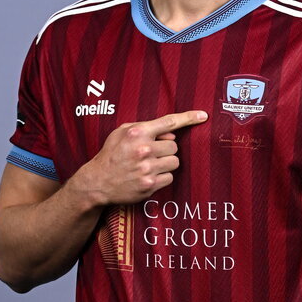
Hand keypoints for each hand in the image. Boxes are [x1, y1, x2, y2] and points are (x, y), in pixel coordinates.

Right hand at [81, 110, 207, 205]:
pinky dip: (162, 177)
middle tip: (152, 153)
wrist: (98, 182)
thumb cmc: (111, 154)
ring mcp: (147, 169)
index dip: (189, 118)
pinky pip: (169, 178)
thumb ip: (145, 128)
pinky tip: (148, 176)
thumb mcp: (122, 133)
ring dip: (166, 163)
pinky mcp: (150, 185)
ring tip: (150, 165)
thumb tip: (171, 133)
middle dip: (166, 149)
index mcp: (137, 133)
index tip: (203, 116)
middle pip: (174, 146)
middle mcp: (144, 150)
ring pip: (174, 162)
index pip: (169, 122)